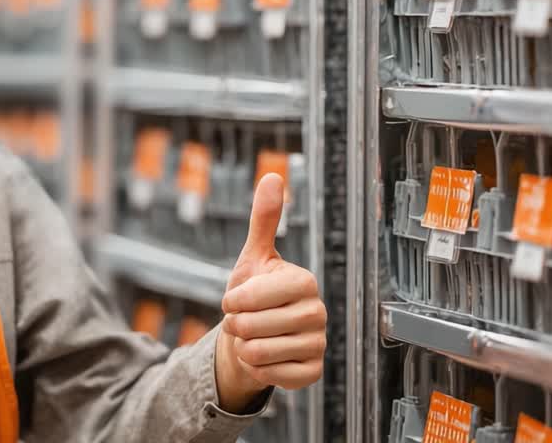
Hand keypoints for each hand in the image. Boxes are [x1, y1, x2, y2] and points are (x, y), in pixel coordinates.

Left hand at [214, 173, 325, 410]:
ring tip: (252, 337)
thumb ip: (264, 219)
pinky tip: (265, 359)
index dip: (233, 301)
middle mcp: (317, 312)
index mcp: (304, 281)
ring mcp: (318, 343)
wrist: (255, 334)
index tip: (232, 299)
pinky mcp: (313, 372)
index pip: (253, 296)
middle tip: (243, 321)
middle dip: (236, 326)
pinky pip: (274, 376)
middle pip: (253, 326)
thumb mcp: (254, 256)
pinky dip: (258, 370)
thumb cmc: (253, 294)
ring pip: (260, 352)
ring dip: (244, 348)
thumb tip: (273, 176)